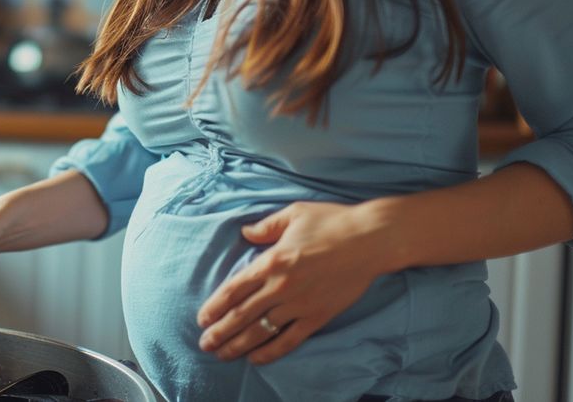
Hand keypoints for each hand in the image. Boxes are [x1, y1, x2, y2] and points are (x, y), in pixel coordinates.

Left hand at [196, 201, 392, 364]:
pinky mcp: (318, 316)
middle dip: (220, 332)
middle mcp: (281, 287)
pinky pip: (289, 339)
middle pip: (242, 315)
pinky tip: (256, 358)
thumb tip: (244, 232)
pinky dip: (271, 351)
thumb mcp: (293, 213)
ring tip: (222, 355)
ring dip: (238, 345)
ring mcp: (300, 304)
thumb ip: (265, 226)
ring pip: (261, 331)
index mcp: (271, 261)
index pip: (234, 290)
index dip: (215, 306)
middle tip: (205, 344)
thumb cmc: (331, 221)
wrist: (371, 239)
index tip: (202, 319)